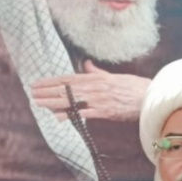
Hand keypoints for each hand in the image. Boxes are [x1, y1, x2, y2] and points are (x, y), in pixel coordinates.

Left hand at [31, 60, 149, 121]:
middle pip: (66, 88)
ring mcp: (99, 99)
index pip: (69, 78)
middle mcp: (95, 87)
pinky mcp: (105, 112)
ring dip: (53, 101)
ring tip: (38, 102)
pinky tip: (58, 117)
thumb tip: (85, 63)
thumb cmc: (134, 87)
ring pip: (71, 99)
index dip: (52, 81)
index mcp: (96, 78)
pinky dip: (71, 114)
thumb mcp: (114, 76)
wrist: (150, 97)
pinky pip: (84, 113)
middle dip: (47, 90)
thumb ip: (97, 71)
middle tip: (32, 92)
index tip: (38, 83)